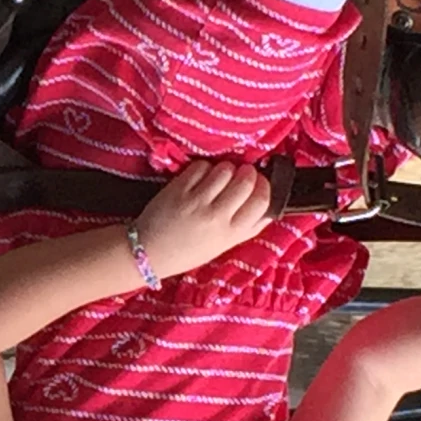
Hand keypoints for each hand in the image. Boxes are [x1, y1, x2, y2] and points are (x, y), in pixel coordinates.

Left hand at [133, 160, 274, 280]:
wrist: (150, 253)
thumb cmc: (189, 251)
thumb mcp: (223, 246)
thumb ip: (247, 229)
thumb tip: (269, 210)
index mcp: (230, 234)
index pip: (261, 201)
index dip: (263, 187)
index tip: (258, 184)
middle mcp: (215, 217)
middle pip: (246, 181)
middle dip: (247, 173)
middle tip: (241, 175)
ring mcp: (196, 201)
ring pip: (225, 170)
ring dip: (225, 169)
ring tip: (219, 177)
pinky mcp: (178, 189)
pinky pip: (201, 166)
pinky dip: (204, 168)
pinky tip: (201, 178)